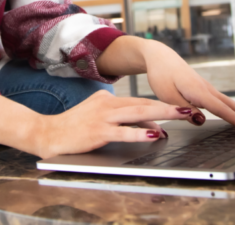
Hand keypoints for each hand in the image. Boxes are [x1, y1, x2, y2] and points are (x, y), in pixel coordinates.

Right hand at [31, 91, 194, 158]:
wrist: (46, 133)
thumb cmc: (72, 128)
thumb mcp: (98, 118)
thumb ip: (121, 120)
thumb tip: (149, 128)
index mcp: (107, 100)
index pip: (138, 102)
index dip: (160, 105)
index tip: (178, 107)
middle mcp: (106, 105)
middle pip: (143, 104)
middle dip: (167, 106)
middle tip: (187, 108)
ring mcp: (102, 118)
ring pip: (137, 114)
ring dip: (160, 114)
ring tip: (178, 115)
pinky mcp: (97, 132)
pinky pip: (122, 132)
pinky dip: (139, 133)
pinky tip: (152, 135)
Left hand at [141, 41, 234, 131]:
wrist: (159, 56)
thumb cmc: (161, 75)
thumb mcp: (167, 95)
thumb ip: (184, 109)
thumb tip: (202, 121)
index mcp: (198, 91)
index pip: (220, 109)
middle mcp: (205, 88)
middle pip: (229, 104)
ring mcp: (205, 87)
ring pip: (226, 101)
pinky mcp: (202, 87)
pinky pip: (219, 99)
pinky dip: (229, 106)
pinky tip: (232, 111)